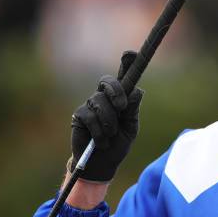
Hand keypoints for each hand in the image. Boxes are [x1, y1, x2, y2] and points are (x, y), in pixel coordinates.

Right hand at [69, 51, 143, 181]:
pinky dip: (98, 131)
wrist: (103, 163)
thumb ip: (133, 110)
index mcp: (121, 97)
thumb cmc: (119, 143)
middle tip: (122, 107)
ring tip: (110, 136)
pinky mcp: (79, 115)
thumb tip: (137, 91)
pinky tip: (100, 141)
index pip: (123, 76)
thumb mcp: (131, 127)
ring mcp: (91, 105)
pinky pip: (90, 116)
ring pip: (101, 102)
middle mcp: (104, 97)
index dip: (127, 63)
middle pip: (108, 81)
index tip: (131, 53)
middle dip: (116, 91)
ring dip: (109, 122)